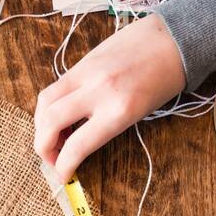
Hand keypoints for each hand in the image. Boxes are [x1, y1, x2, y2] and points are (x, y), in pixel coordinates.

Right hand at [34, 14, 185, 180]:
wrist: (174, 38)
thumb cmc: (164, 81)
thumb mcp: (138, 114)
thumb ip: (103, 127)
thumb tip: (75, 143)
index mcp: (119, 110)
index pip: (77, 146)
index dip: (63, 166)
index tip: (63, 176)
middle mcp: (98, 90)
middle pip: (50, 121)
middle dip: (43, 146)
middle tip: (51, 157)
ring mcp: (88, 72)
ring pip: (45, 100)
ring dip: (41, 124)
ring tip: (53, 136)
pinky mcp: (83, 60)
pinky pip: (56, 85)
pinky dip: (51, 105)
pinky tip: (61, 115)